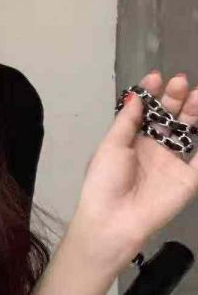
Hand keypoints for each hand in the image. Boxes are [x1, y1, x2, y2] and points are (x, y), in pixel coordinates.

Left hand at [73, 70, 197, 269]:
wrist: (113, 219)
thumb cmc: (105, 180)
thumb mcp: (111, 146)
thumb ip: (127, 122)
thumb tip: (136, 96)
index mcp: (132, 139)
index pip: (147, 111)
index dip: (153, 93)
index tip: (157, 76)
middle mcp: (154, 147)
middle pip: (170, 117)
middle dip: (175, 98)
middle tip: (180, 82)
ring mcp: (173, 163)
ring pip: (188, 132)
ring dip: (194, 113)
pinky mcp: (188, 180)